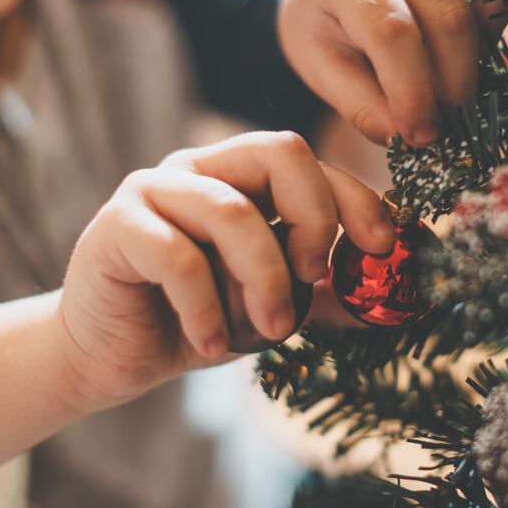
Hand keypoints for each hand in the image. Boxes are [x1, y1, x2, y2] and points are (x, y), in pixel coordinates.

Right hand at [57, 131, 394, 412]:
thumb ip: (324, 292)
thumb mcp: (275, 306)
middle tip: (314, 278)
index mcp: (241, 176)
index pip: (309, 162)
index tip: (382, 247)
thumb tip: (394, 295)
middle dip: (315, 218)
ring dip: (264, 281)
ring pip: (233, 212)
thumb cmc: (199, 321)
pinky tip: (209, 344)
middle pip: (279, 151)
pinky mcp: (115, 226)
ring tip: (267, 332)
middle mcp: (200, 169)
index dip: (355, 198)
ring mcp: (154, 189)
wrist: (112, 356)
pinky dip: (207, 309)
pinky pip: (178, 257)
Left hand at [278, 0, 497, 146]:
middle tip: (445, 120)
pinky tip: (465, 53)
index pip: (392, 31)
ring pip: (483, 2)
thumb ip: (362, 106)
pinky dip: (490, 31)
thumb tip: (407, 136)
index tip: (422, 134)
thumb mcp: (322, 70)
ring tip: (451, 85)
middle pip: (448, 17)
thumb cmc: (324, 27)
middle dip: (453, 82)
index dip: (414, 90)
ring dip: (476, 58)